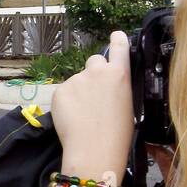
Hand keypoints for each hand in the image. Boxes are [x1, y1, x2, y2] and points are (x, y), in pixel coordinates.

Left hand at [51, 30, 134, 180]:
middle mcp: (97, 70)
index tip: (116, 35)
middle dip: (94, 72)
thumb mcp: (127, 105)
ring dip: (79, 91)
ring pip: (77, 80)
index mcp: (119, 74)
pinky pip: (64, 92)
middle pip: (94, 60)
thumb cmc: (117, 134)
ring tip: (83, 114)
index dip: (117, 39)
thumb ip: (117, 87)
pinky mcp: (59, 90)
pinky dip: (66, 102)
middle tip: (94, 94)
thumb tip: (108, 85)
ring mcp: (76, 79)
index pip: (119, 45)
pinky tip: (72, 118)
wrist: (94, 150)